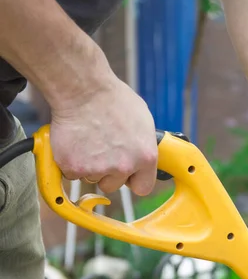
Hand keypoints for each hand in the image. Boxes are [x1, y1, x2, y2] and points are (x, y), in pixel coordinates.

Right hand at [48, 74, 157, 195]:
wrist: (83, 90)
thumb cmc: (113, 99)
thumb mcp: (143, 121)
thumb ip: (143, 145)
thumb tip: (142, 154)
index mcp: (145, 157)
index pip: (143, 187)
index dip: (133, 180)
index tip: (127, 175)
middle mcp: (124, 167)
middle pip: (113, 185)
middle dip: (107, 172)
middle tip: (101, 150)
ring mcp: (98, 169)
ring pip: (92, 178)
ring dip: (88, 165)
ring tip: (88, 140)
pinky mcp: (74, 166)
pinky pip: (71, 173)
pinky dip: (70, 161)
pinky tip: (75, 142)